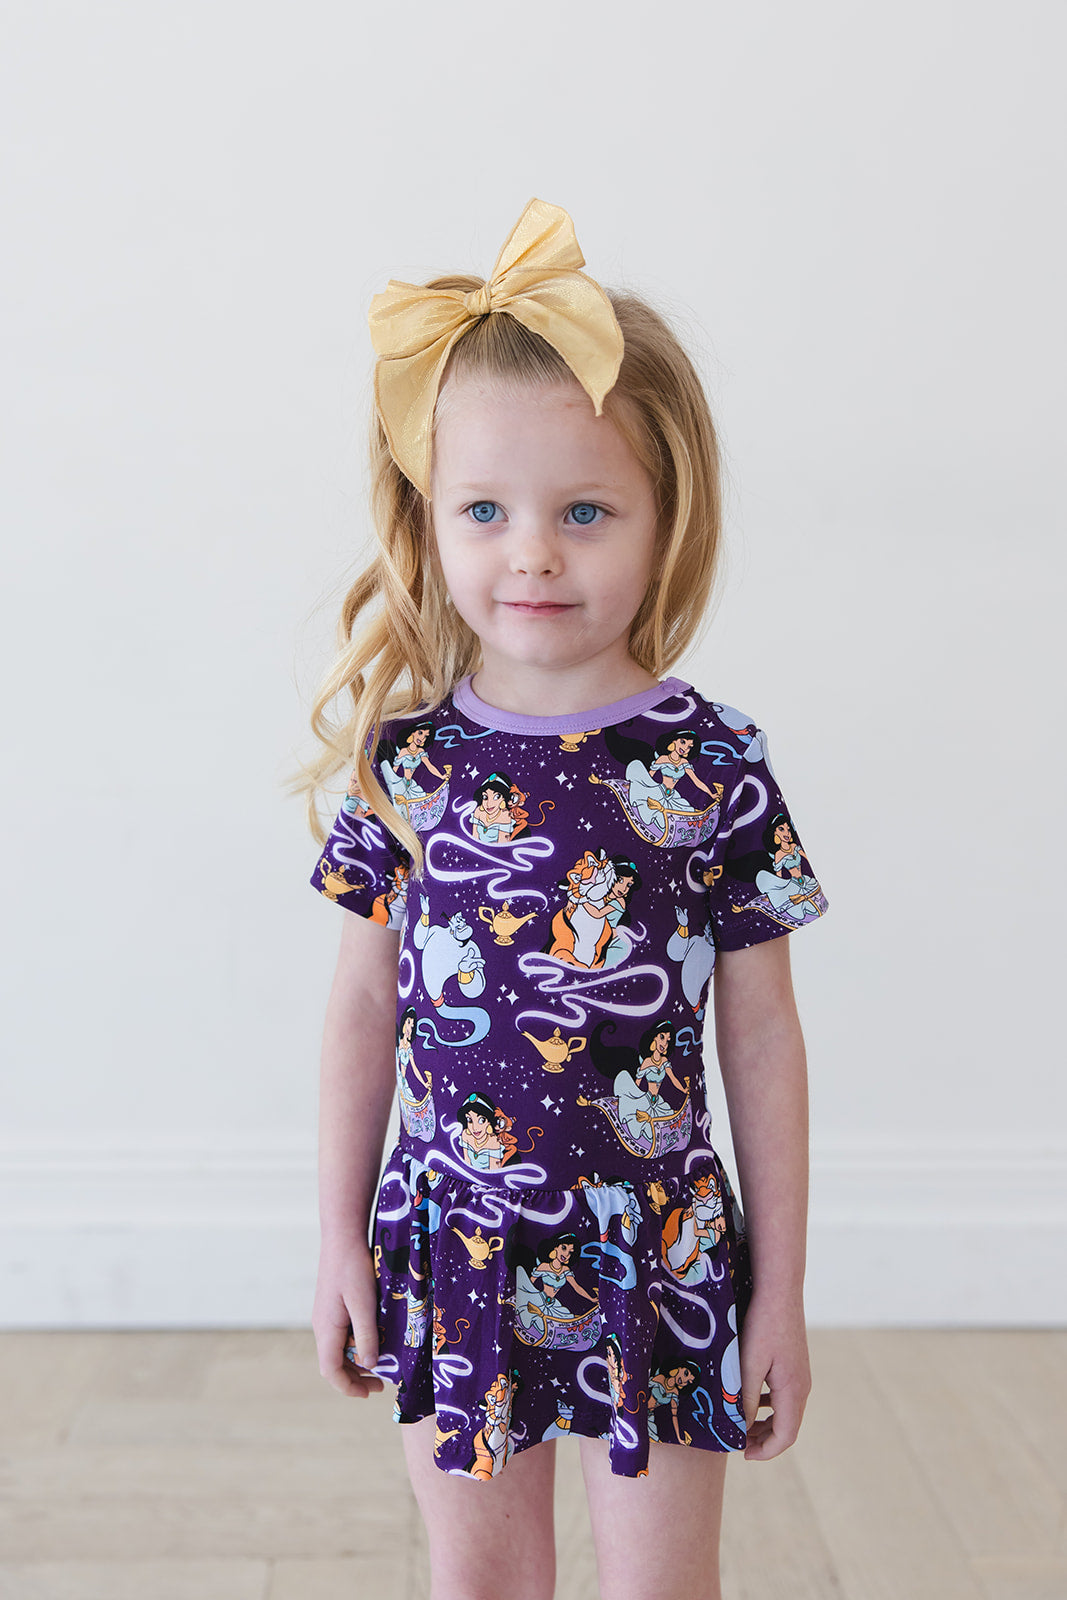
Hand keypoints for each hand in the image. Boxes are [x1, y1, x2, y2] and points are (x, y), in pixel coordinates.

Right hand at [312, 1239, 385, 1399]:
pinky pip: (340, 1335)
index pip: (330, 1371)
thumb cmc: (353, 1267)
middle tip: (380, 1384)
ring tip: (380, 1365)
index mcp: (326, 1329)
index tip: (369, 1393)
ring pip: (337, 1350)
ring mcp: (325, 1316)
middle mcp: (322, 1326)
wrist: (342, 1236)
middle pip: (333, 1364)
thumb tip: (370, 1364)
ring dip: (356, 1362)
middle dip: (355, 1378)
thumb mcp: (364, 1303)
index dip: (348, 1387)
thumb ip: (367, 1334)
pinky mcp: (332, 1306)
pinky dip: (354, 1345)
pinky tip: (372, 1340)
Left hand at [740, 1292, 810, 1459]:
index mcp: (793, 1390)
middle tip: (737, 1444)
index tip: (742, 1455)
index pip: (786, 1436)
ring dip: (765, 1423)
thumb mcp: (749, 1365)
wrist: (779, 1289)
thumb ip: (745, 1399)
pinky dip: (767, 1405)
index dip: (766, 1452)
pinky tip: (750, 1399)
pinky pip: (783, 1395)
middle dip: (763, 1440)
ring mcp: (800, 1374)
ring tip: (740, 1426)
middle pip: (787, 1427)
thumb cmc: (762, 1325)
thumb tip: (742, 1429)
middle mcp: (802, 1386)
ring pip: (785, 1411)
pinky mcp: (793, 1363)